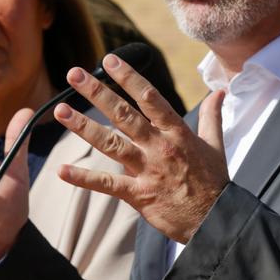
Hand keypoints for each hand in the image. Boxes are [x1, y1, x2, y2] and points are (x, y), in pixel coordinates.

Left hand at [54, 52, 228, 243]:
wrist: (215, 220)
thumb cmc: (214, 182)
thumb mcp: (216, 144)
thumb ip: (212, 115)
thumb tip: (219, 91)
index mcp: (177, 132)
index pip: (149, 98)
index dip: (128, 77)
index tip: (109, 60)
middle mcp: (160, 147)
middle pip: (124, 114)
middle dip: (97, 92)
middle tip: (74, 74)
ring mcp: (148, 170)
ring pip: (111, 143)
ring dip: (84, 126)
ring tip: (60, 111)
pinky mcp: (139, 195)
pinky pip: (107, 184)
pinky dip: (84, 178)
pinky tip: (62, 170)